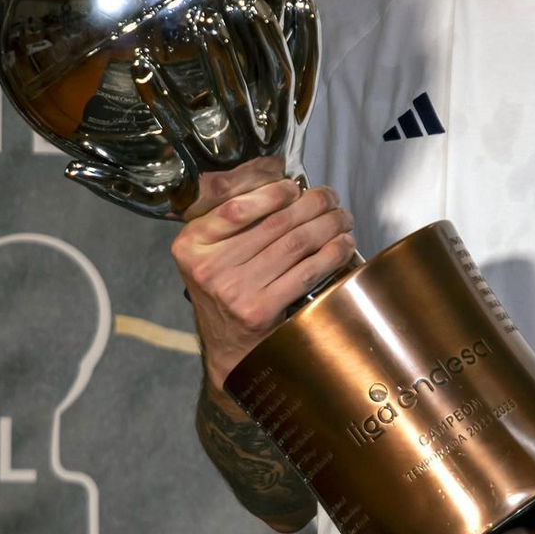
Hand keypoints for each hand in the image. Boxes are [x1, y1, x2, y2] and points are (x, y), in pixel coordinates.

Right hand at [171, 160, 355, 385]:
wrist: (229, 349)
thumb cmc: (226, 291)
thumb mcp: (210, 254)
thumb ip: (231, 221)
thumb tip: (282, 184)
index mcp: (190, 246)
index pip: (235, 207)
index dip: (272, 193)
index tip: (296, 188)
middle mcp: (209, 268)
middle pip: (273, 224)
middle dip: (311, 204)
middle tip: (330, 198)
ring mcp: (234, 290)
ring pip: (295, 244)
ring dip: (327, 225)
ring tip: (343, 217)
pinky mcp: (260, 310)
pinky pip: (306, 271)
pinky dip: (332, 254)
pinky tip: (343, 244)